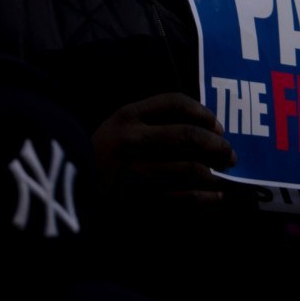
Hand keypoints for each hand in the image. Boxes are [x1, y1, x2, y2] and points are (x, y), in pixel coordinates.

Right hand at [92, 94, 235, 205]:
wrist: (70, 190)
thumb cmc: (101, 157)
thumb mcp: (117, 129)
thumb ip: (150, 123)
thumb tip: (204, 130)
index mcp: (127, 116)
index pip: (175, 102)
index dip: (204, 113)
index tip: (217, 126)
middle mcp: (132, 139)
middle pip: (189, 136)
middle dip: (218, 146)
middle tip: (229, 155)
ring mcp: (136, 170)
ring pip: (192, 169)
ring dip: (216, 175)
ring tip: (223, 179)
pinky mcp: (141, 198)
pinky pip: (185, 197)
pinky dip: (206, 198)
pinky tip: (215, 197)